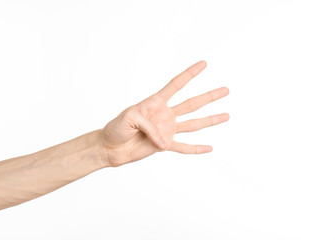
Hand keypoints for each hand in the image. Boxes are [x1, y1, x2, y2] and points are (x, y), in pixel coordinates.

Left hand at [98, 61, 229, 166]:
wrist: (111, 147)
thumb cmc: (116, 128)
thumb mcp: (130, 118)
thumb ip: (151, 126)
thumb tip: (166, 141)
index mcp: (156, 102)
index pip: (176, 85)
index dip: (190, 74)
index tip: (204, 64)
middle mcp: (165, 114)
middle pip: (192, 104)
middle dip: (209, 97)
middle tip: (226, 90)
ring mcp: (167, 130)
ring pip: (194, 124)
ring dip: (210, 120)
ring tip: (226, 116)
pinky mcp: (165, 146)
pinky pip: (184, 147)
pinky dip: (196, 149)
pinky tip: (209, 148)